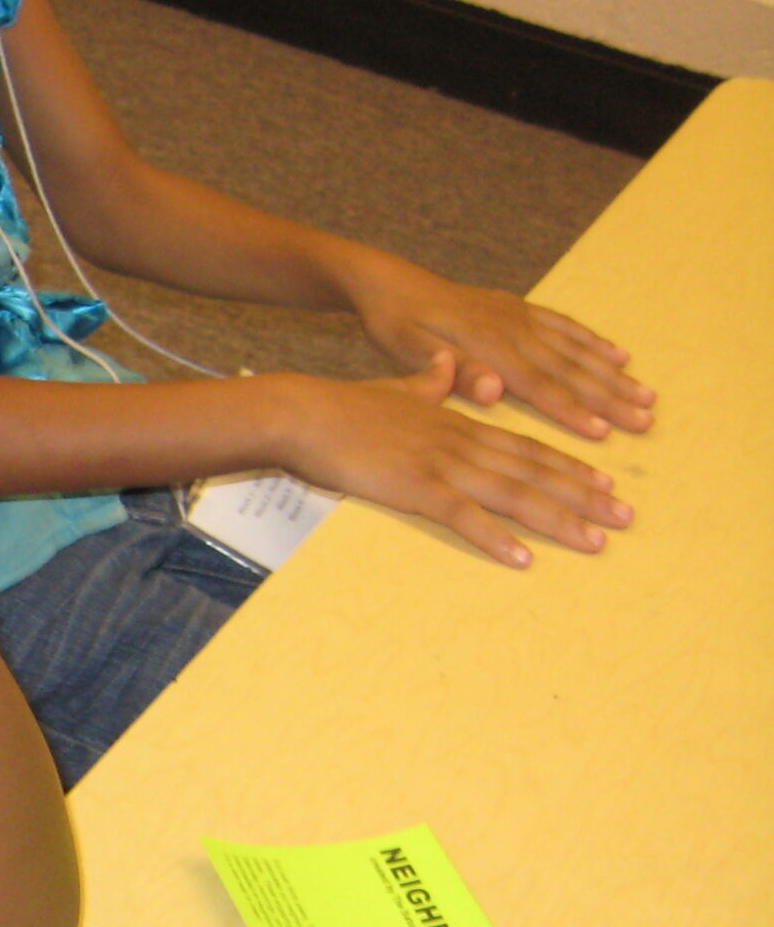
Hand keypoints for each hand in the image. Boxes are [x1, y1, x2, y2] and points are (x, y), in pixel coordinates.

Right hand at [277, 356, 631, 566]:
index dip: (568, 465)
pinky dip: (495, 537)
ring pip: (511, 493)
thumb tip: (449, 369)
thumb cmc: (339, 406)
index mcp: (456, 422)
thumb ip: (428, 384)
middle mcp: (459, 441)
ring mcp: (439, 464)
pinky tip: (522, 557)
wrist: (302, 412)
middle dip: (582, 495)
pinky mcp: (414, 486)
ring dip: (557, 518)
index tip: (604, 482)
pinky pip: (463, 516)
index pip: (525, 446)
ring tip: (594, 540)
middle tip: (624, 517)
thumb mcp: (394, 388)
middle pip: (533, 470)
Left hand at [354, 268, 652, 440]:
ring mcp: (520, 315)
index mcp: (488, 345)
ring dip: (614, 373)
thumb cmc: (395, 323)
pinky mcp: (519, 307)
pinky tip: (619, 355)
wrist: (389, 282)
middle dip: (610, 397)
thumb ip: (453, 369)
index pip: (538, 385)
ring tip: (648, 395)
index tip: (604, 433)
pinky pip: (567, 326)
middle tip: (646, 421)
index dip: (571, 411)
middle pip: (570, 368)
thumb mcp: (410, 350)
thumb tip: (493, 391)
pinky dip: (596, 342)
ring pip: (577, 348)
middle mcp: (513, 328)